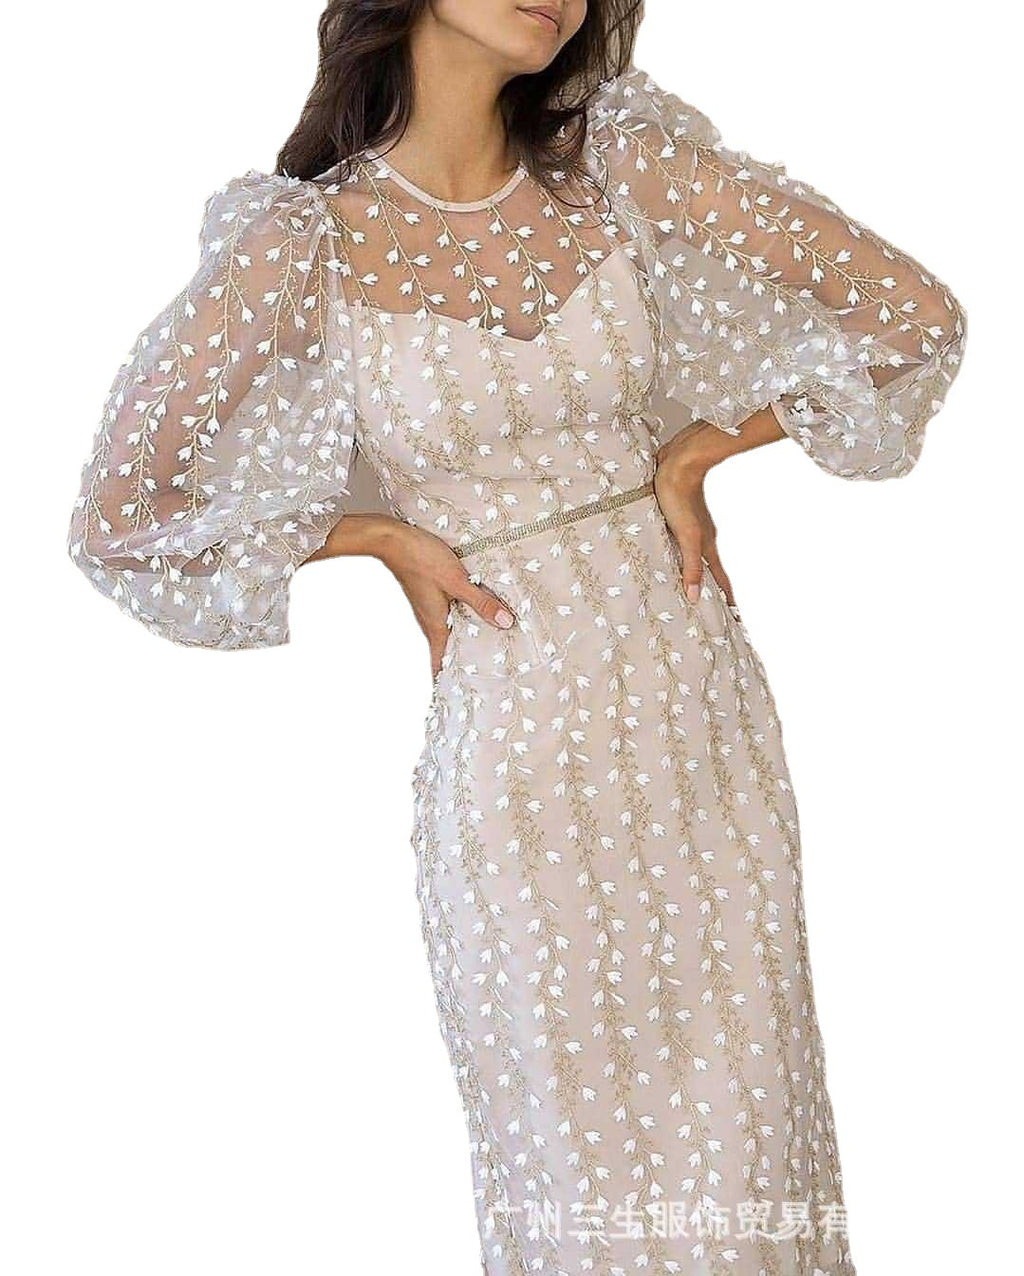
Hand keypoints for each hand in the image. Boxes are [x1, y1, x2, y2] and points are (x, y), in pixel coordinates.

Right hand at [376, 522, 516, 677]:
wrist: (390, 539)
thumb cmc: (420, 559)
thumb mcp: (457, 580)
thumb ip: (481, 602)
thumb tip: (505, 623)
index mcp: (435, 625)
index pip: (439, 664)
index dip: (448, 680)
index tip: (460, 694)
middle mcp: (428, 622)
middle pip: (443, 651)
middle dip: (459, 663)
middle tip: (482, 673)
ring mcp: (425, 609)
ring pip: (444, 633)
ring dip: (459, 641)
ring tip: (482, 647)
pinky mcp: (426, 595)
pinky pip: (443, 616)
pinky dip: (457, 622)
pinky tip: (470, 614)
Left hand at [653, 428, 736, 610]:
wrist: (678, 462)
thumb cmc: (679, 498)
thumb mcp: (686, 536)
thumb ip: (692, 565)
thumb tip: (696, 597)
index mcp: (705, 544)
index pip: (719, 578)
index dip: (726, 596)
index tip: (735, 615)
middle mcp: (702, 537)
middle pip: (710, 568)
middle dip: (713, 587)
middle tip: (717, 606)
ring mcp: (692, 525)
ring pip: (696, 554)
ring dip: (697, 570)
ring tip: (694, 584)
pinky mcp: (680, 514)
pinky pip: (682, 541)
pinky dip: (682, 553)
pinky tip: (673, 553)